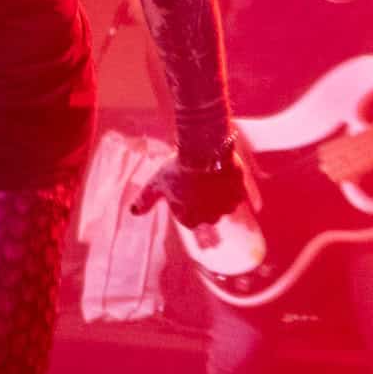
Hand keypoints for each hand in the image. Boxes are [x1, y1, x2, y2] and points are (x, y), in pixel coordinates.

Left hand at [129, 154, 248, 232]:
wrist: (205, 153)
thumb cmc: (177, 169)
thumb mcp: (157, 184)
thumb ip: (146, 200)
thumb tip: (133, 212)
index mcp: (190, 219)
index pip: (190, 220)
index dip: (187, 205)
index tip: (186, 191)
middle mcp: (210, 218)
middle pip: (208, 215)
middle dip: (204, 202)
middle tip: (198, 183)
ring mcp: (225, 207)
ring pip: (224, 206)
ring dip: (219, 196)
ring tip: (211, 177)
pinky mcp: (239, 195)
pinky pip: (237, 196)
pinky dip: (232, 188)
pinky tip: (224, 175)